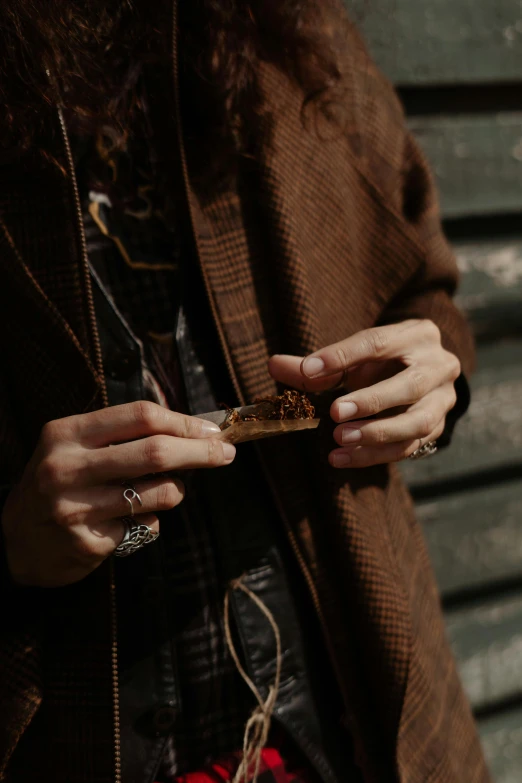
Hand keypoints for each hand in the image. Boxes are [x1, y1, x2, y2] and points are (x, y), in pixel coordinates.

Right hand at [1, 401, 234, 586]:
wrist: (14, 541)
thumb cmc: (60, 483)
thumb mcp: (76, 448)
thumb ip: (122, 437)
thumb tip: (193, 430)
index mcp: (67, 433)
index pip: (139, 416)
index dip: (183, 422)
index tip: (210, 429)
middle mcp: (67, 467)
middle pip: (156, 451)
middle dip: (201, 451)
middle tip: (226, 454)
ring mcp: (76, 508)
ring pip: (160, 493)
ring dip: (177, 491)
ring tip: (166, 491)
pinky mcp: (87, 543)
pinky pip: (145, 528)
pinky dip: (149, 523)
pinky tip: (125, 523)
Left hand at [268, 319, 460, 468]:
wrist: (420, 375)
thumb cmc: (380, 363)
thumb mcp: (352, 358)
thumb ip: (315, 364)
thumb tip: (273, 365)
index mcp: (415, 335)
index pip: (378, 342)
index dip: (342, 356)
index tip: (309, 370)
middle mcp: (438, 364)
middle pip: (409, 383)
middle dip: (371, 400)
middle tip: (335, 413)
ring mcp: (443, 400)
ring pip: (417, 422)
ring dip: (376, 434)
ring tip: (339, 439)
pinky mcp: (438, 429)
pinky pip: (410, 447)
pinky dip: (375, 454)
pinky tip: (344, 457)